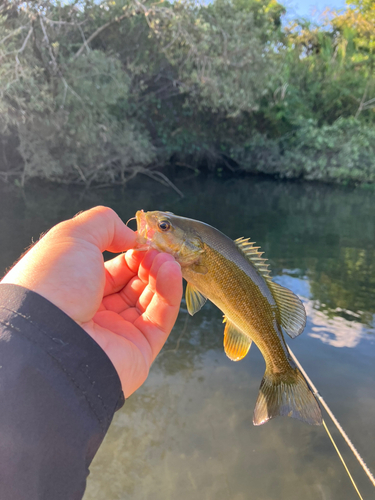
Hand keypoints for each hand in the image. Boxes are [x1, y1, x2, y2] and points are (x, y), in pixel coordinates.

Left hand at [1, 206, 182, 396]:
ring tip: (168, 258)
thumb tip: (131, 235)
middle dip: (149, 263)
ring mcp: (117, 333)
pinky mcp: (138, 351)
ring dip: (161, 274)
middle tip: (159, 249)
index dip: (131, 252)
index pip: (112, 270)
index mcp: (75, 290)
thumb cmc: (53, 284)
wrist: (48, 341)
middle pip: (133, 284)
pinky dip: (170, 293)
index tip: (144, 240)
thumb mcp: (72, 237)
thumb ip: (103, 223)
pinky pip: (160, 319)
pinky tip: (171, 271)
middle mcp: (95, 312)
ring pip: (149, 300)